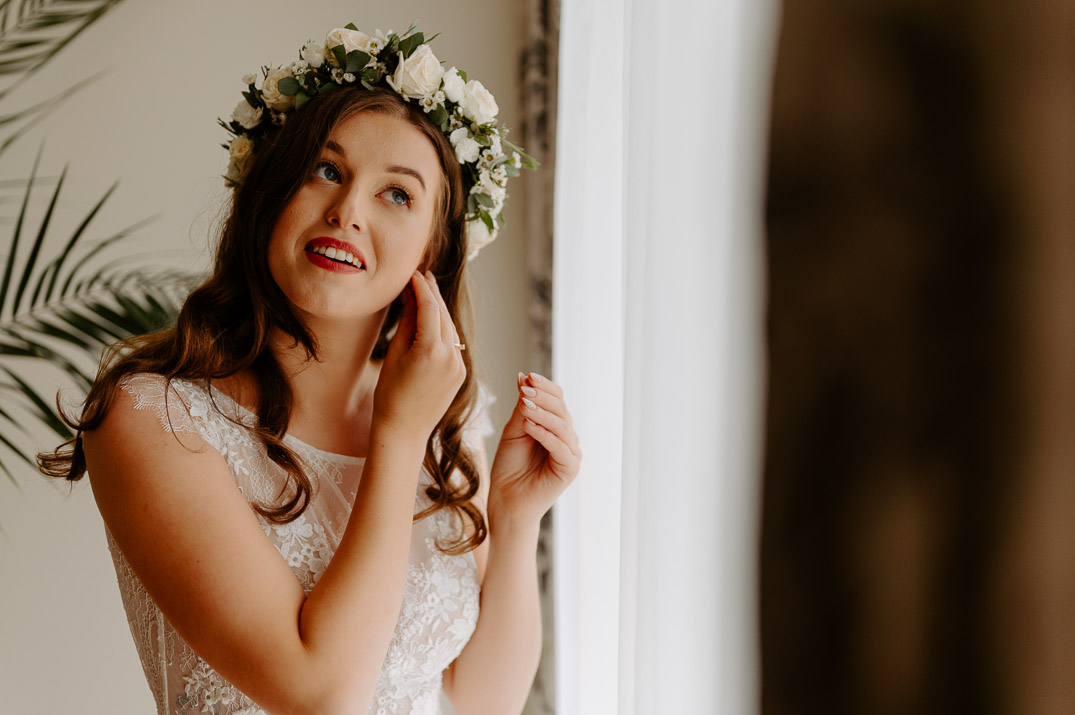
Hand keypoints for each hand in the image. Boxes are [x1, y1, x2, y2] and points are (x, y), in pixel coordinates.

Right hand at [372, 270, 465, 439]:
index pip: (430, 308)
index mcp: (431, 351)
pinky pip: (454, 343)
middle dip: (433, 293)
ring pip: (451, 328)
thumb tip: (410, 297)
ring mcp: (459, 366)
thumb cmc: (390, 395)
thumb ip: (407, 323)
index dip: (421, 287)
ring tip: (427, 292)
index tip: (413, 274)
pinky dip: (444, 328)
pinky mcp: (460, 373)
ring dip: (439, 309)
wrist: (404, 431)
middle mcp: (451, 357)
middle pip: (443, 315)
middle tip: (422, 275)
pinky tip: (434, 319)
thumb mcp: (394, 355)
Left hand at [488, 372, 580, 527]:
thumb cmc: (509, 467)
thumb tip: (523, 377)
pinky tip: (528, 425)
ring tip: (524, 405)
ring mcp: (571, 453)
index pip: (557, 399)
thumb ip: (522, 408)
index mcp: (556, 427)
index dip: (544, 387)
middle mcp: (567, 438)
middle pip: (562, 409)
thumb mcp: (514, 430)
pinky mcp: (570, 468)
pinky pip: (560, 446)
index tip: (527, 377)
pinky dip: (544, 433)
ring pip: (562, 425)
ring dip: (543, 413)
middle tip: (525, 390)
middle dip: (543, 397)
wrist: (506, 500)